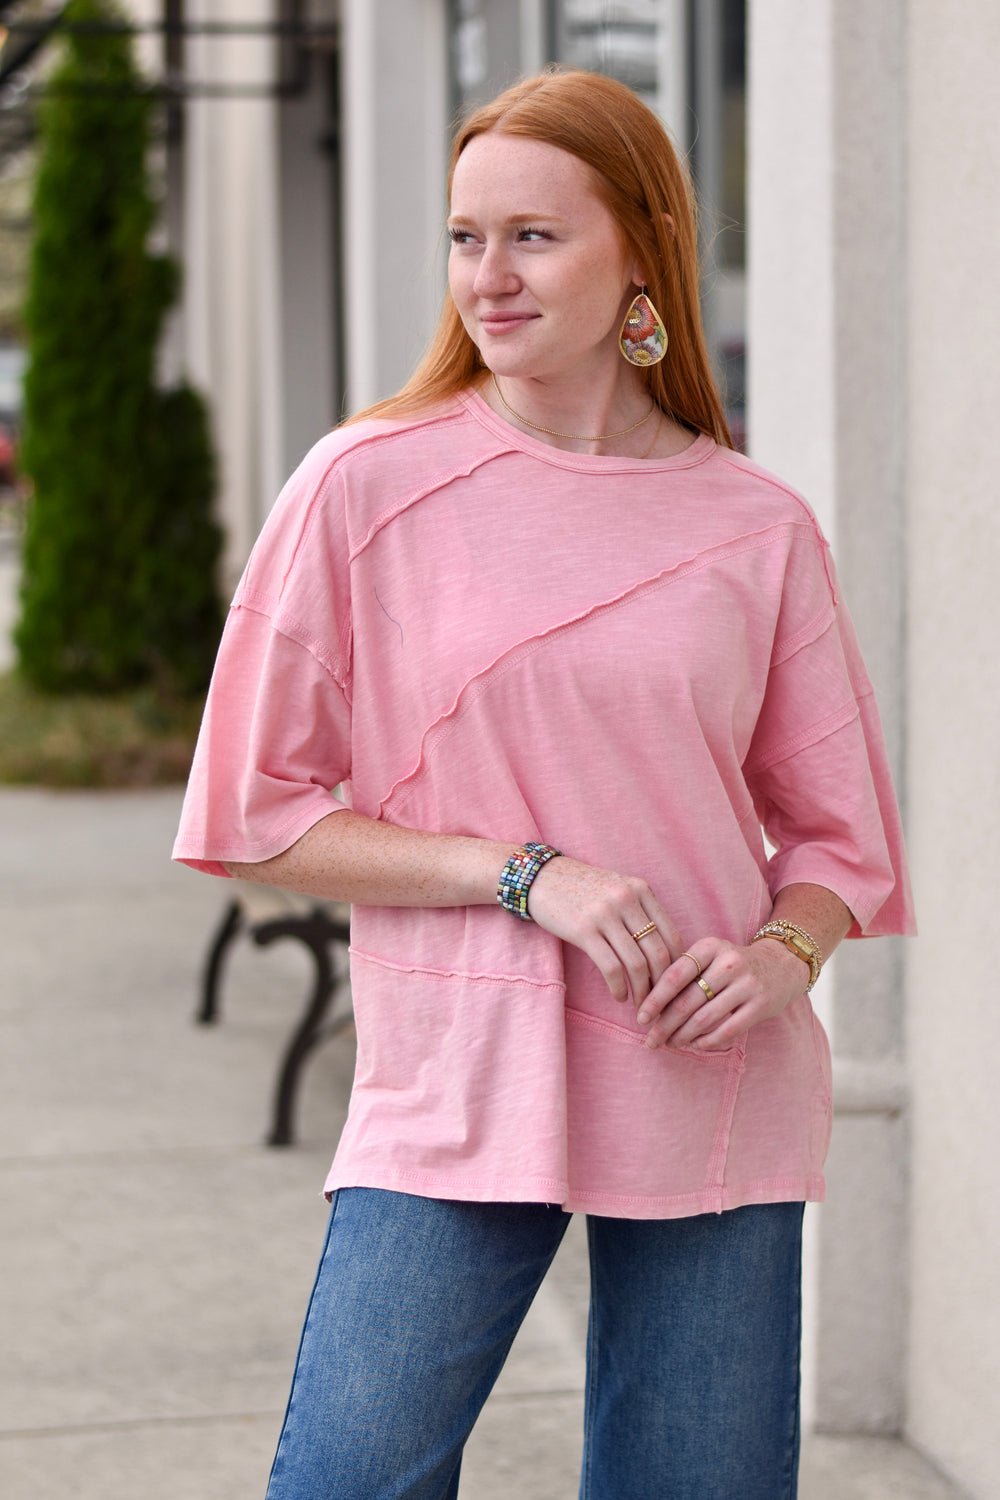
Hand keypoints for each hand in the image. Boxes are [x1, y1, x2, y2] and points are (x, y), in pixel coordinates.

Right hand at [526, 857, 682, 1006]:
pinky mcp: (583, 930)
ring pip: (636, 964)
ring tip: (640, 1005)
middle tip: (660, 1002)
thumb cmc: (583, 889)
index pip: (672, 936)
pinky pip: (611, 968)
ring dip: (642, 992)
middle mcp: (626, 899)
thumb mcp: (618, 889)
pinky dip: (619, 988)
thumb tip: (666, 954)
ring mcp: (605, 914)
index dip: (677, 967)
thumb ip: (641, 912)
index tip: (673, 985)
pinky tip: (619, 996)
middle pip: (658, 953)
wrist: (541, 878)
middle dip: (662, 985)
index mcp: (641, 890)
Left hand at [634, 933, 808, 1051]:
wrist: (782, 965)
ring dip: (683, 1036)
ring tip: (670, 1043)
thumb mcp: (710, 956)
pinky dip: (707, 1041)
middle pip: (687, 1000)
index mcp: (710, 946)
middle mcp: (729, 963)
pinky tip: (696, 1045)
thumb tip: (649, 1005)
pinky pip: (727, 1030)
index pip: (675, 975)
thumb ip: (683, 974)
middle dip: (664, 1024)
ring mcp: (747, 984)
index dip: (655, 999)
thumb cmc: (732, 965)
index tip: (641, 1017)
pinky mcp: (761, 1005)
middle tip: (651, 1039)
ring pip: (705, 1018)